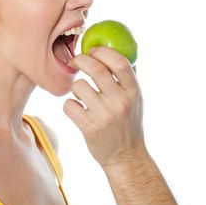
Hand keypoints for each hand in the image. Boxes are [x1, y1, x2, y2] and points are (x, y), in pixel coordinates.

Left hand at [63, 47, 144, 168]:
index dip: (103, 52)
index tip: (93, 50)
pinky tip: (79, 111)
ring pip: (78, 86)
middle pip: (95, 69)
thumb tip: (122, 48)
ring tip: (83, 96)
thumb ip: (129, 76)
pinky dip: (71, 105)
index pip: (120, 63)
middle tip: (76, 60)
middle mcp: (121, 102)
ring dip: (76, 88)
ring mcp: (105, 115)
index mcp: (133, 92)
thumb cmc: (128, 122)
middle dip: (81, 60)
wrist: (126, 156)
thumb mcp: (136, 99)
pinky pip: (69, 105)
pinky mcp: (89, 128)